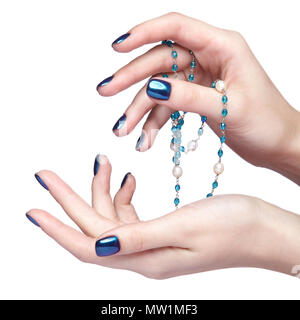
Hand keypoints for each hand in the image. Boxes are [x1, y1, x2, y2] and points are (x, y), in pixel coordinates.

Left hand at [27, 156, 299, 278]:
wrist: (264, 230)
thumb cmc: (234, 227)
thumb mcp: (184, 227)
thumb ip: (138, 238)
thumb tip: (97, 244)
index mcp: (146, 257)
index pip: (88, 243)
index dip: (58, 226)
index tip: (33, 206)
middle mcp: (144, 254)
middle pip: (94, 227)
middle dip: (69, 199)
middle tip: (47, 173)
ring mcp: (153, 244)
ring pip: (111, 218)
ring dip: (101, 191)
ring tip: (103, 161)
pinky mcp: (163, 231)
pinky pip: (130, 214)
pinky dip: (123, 194)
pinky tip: (128, 176)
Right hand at [97, 12, 299, 184]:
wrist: (277, 145)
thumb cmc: (267, 122)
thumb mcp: (229, 108)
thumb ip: (190, 97)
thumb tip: (151, 88)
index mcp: (223, 47)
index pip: (176, 28)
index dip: (144, 33)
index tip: (118, 47)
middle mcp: (208, 58)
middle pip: (160, 61)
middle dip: (131, 79)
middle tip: (105, 91)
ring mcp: (199, 79)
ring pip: (160, 89)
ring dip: (140, 110)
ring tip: (123, 131)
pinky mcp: (195, 98)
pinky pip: (168, 107)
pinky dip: (154, 123)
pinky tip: (144, 141)